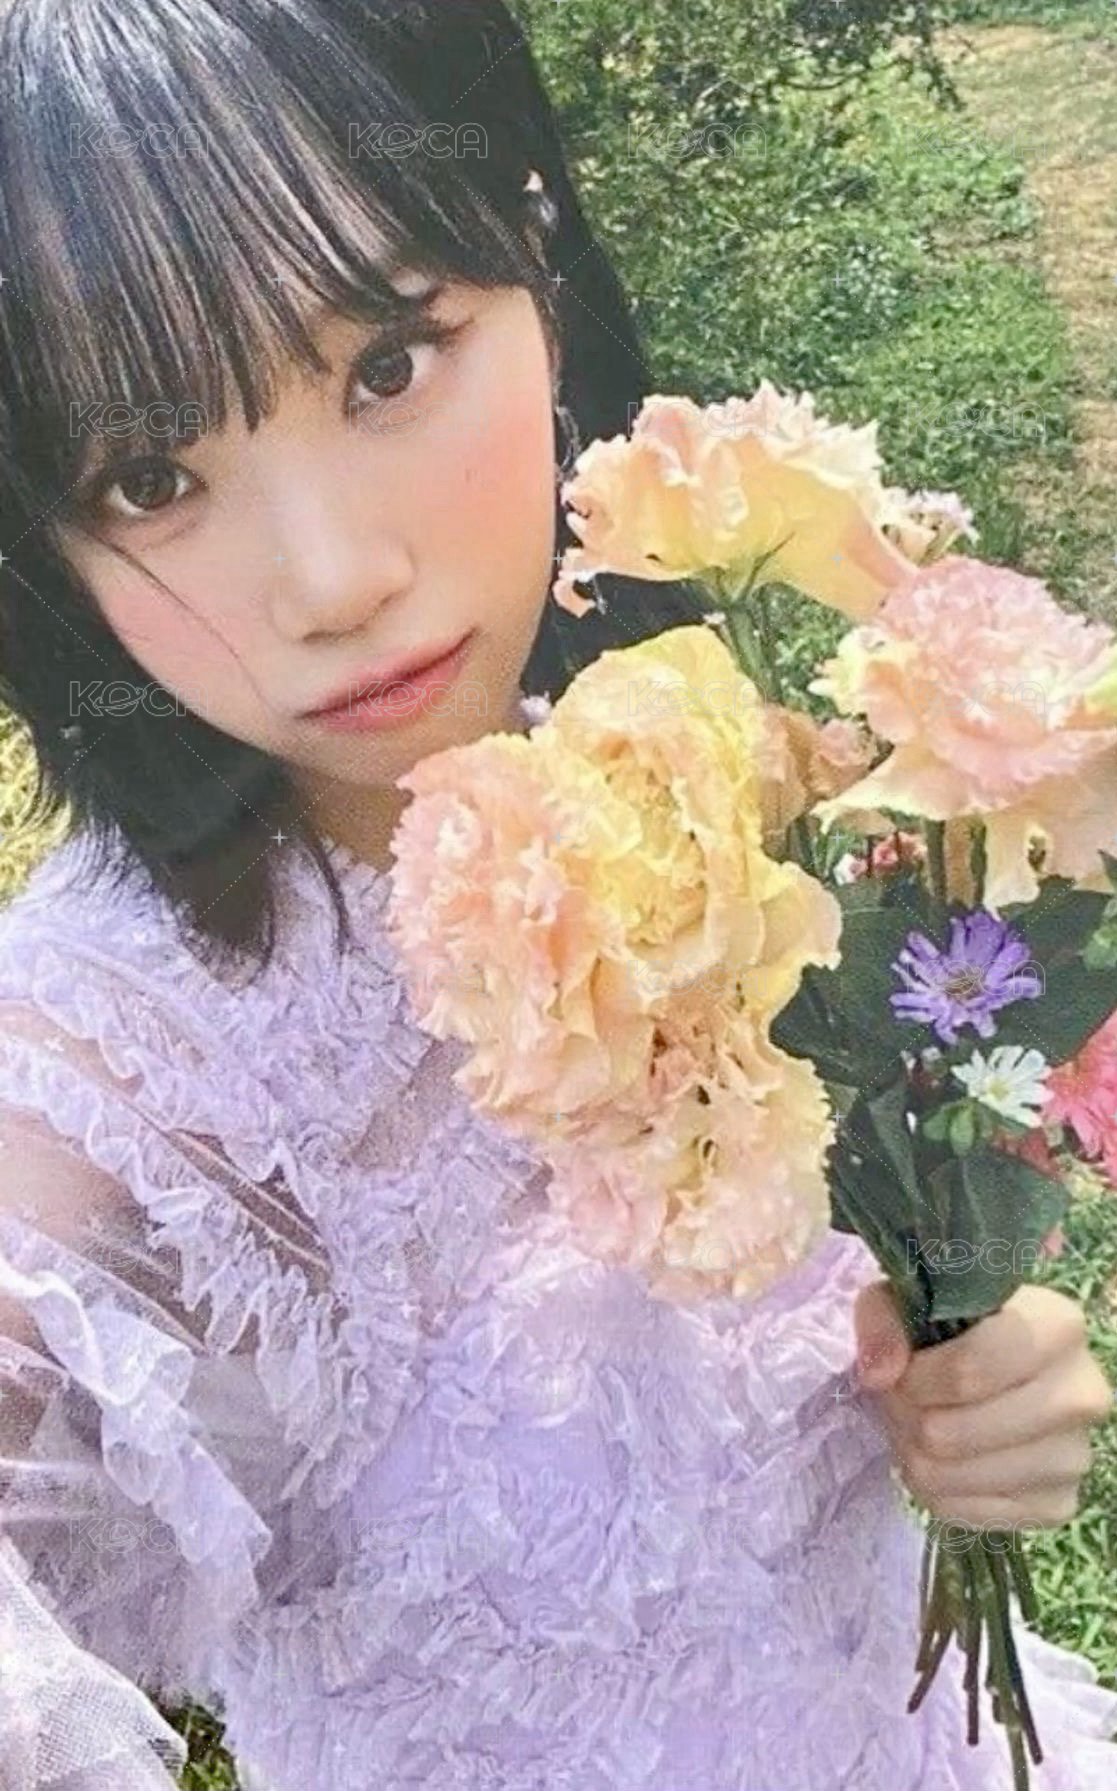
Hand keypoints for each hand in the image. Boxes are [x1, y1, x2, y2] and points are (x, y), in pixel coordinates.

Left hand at [852, 1279, 1112, 1528]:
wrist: (993, 1369)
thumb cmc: (954, 1326)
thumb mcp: (910, 1298)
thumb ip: (885, 1320)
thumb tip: (879, 1373)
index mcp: (1056, 1327)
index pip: (968, 1372)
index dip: (916, 1379)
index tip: (900, 1374)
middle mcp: (1081, 1394)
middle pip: (952, 1433)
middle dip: (909, 1419)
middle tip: (901, 1403)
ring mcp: (1074, 1456)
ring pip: (955, 1477)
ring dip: (917, 1456)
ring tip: (918, 1428)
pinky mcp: (1057, 1505)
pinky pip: (968, 1513)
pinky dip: (938, 1490)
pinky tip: (943, 1459)